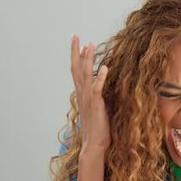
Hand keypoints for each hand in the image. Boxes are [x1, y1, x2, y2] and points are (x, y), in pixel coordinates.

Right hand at [70, 34, 110, 155]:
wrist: (95, 144)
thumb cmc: (99, 127)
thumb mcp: (98, 107)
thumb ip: (99, 95)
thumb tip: (105, 84)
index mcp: (82, 93)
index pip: (77, 71)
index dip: (78, 56)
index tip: (79, 43)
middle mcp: (82, 94)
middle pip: (76, 68)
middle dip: (76, 51)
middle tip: (76, 36)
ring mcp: (88, 99)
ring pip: (86, 74)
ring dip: (88, 59)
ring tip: (91, 44)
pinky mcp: (96, 105)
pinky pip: (97, 88)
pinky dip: (101, 78)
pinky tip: (105, 67)